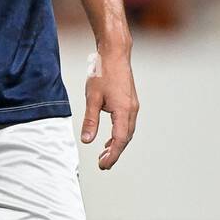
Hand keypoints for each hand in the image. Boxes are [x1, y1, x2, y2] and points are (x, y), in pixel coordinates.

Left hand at [81, 46, 137, 169]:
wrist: (114, 53)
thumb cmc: (103, 72)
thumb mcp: (92, 97)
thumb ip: (90, 120)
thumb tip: (87, 140)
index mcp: (123, 110)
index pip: (120, 140)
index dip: (112, 155)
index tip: (103, 166)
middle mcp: (132, 109)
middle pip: (126, 138)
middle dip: (115, 153)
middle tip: (102, 165)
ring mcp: (133, 105)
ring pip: (127, 131)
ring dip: (117, 144)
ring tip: (105, 155)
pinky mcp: (130, 101)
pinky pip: (127, 123)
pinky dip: (119, 134)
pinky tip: (110, 137)